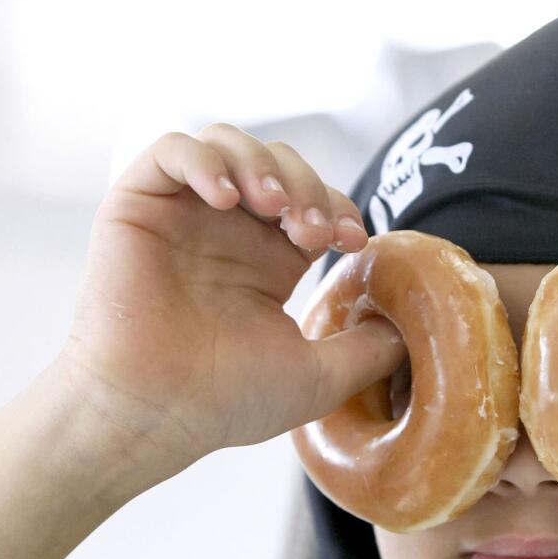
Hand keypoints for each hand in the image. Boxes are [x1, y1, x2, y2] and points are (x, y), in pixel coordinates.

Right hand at [59, 124, 404, 488]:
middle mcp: (229, 231)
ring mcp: (184, 214)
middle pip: (280, 165)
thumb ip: (370, 349)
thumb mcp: (321, 377)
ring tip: (272, 206)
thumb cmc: (225, 402)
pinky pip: (170, 149)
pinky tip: (227, 199)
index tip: (352, 241)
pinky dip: (204, 160)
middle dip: (308, 187)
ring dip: (263, 165)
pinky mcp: (138, 204)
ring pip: (230, 144)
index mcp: (270, 260)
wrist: (153, 414)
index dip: (340, 208)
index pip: (315, 203)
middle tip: (314, 231)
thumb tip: (419, 327)